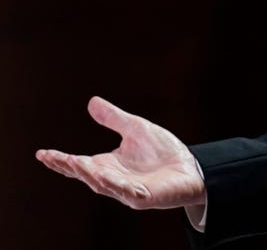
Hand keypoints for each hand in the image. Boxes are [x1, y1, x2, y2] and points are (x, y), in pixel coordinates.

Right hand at [35, 96, 205, 209]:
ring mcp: (128, 190)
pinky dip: (116, 185)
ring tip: (75, 164)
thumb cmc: (164, 152)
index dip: (60, 160)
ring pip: (103, 185)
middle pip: (86, 175)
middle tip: (55, 158)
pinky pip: (128, 192)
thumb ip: (114, 118)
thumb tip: (92, 101)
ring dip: (89, 175)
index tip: (42, 153)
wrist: (192, 167)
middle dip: (70, 167)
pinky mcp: (145, 197)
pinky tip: (105, 177)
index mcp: (108, 165)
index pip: (79, 164)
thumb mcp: (136, 129)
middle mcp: (114, 180)